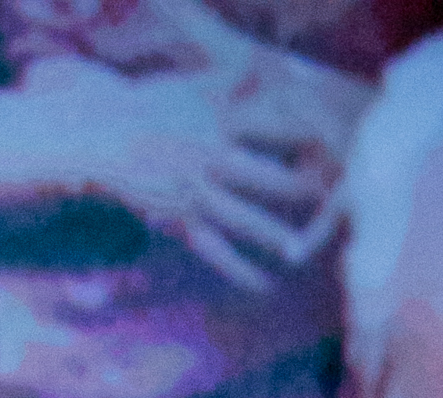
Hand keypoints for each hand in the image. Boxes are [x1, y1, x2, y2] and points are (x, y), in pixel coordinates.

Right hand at [26, 58, 344, 287]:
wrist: (103, 132)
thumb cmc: (152, 104)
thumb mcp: (193, 85)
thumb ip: (235, 82)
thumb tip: (273, 66)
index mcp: (215, 119)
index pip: (270, 126)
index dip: (305, 134)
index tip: (339, 140)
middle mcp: (206, 155)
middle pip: (262, 175)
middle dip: (299, 188)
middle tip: (335, 201)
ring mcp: (192, 190)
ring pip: (239, 217)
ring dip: (271, 234)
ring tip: (301, 250)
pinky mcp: (181, 219)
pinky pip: (214, 250)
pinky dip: (239, 270)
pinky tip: (265, 286)